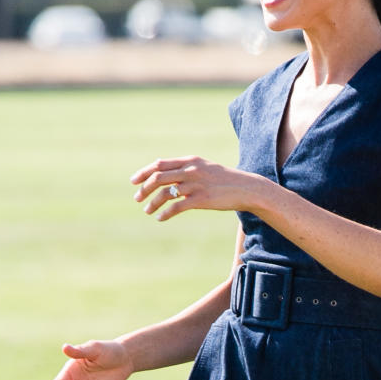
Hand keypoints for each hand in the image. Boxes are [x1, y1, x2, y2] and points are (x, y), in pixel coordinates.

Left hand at [131, 157, 262, 219]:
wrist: (246, 188)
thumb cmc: (224, 180)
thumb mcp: (204, 168)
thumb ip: (186, 169)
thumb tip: (167, 175)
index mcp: (189, 161)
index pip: (159, 164)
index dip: (144, 172)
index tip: (134, 181)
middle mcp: (190, 170)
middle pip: (158, 177)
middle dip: (144, 189)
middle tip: (137, 199)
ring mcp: (195, 185)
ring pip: (165, 193)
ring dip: (152, 203)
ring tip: (147, 211)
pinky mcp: (201, 200)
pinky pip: (177, 207)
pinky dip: (165, 213)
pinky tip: (161, 218)